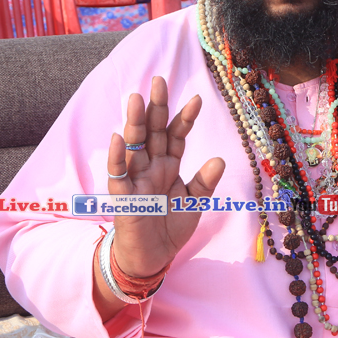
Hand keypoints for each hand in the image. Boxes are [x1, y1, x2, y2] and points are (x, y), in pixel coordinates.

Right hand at [106, 76, 224, 277]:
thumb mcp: (194, 203)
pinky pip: (118, 175)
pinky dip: (118, 157)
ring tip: (136, 98)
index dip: (185, 118)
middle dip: (156, 107)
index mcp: (168, 165)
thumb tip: (219, 159)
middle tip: (159, 80)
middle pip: (153, 132)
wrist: (152, 258)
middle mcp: (151, 167)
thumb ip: (204, 182)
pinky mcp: (124, 197)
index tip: (197, 98)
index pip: (176, 136)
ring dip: (134, 123)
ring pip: (134, 146)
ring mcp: (136, 179)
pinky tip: (119, 137)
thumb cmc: (170, 226)